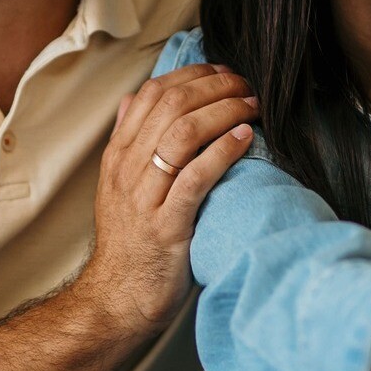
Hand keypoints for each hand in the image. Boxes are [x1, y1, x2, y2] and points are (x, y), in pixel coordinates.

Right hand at [84, 63, 256, 327]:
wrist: (117, 299)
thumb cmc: (130, 244)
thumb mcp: (118, 186)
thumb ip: (128, 142)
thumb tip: (135, 98)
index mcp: (118, 157)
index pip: (151, 95)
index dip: (190, 75)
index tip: (222, 71)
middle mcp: (128, 170)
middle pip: (171, 106)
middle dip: (214, 87)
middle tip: (246, 85)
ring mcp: (145, 198)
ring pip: (183, 134)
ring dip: (223, 111)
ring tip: (252, 106)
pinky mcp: (166, 226)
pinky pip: (194, 177)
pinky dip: (222, 151)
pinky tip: (245, 139)